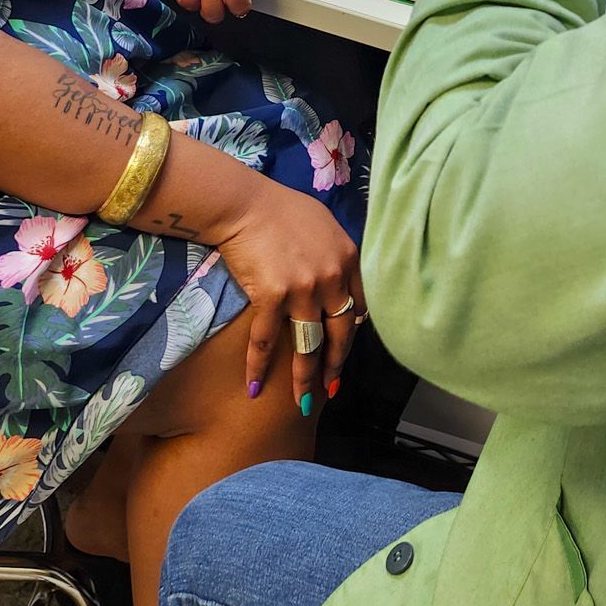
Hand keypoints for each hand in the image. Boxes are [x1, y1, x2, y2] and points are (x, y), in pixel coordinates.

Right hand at [213, 178, 366, 412]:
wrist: (244, 203)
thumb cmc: (280, 209)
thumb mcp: (323, 226)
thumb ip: (335, 255)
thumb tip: (339, 279)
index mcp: (348, 259)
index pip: (361, 307)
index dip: (353, 333)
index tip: (345, 350)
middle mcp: (332, 277)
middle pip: (340, 333)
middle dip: (335, 366)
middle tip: (330, 389)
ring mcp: (304, 289)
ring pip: (308, 344)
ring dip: (304, 378)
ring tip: (301, 402)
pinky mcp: (273, 297)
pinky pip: (267, 340)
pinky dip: (258, 365)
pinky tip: (255, 386)